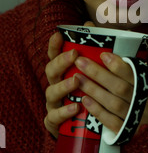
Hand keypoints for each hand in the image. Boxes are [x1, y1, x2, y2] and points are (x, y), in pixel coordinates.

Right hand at [44, 21, 92, 137]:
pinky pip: (55, 117)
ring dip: (63, 86)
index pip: (54, 55)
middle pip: (51, 71)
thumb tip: (89, 25)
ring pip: (51, 92)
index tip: (59, 35)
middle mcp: (55, 85)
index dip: (54, 45)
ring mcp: (54, 103)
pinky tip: (76, 107)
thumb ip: (90, 49)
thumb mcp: (90, 72)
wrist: (83, 126)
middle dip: (61, 62)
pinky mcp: (55, 121)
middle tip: (75, 55)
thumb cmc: (87, 93)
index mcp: (63, 72)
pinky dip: (64, 112)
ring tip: (76, 80)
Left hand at [44, 22, 147, 138]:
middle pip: (120, 87)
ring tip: (78, 79)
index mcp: (147, 84)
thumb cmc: (143, 92)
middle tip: (80, 62)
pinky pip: (111, 121)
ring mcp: (134, 117)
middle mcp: (142, 100)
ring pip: (113, 103)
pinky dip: (98, 111)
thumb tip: (100, 38)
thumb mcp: (141, 76)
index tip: (103, 54)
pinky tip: (85, 101)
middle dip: (99, 74)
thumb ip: (123, 61)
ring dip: (94, 90)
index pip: (132, 73)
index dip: (118, 65)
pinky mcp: (126, 131)